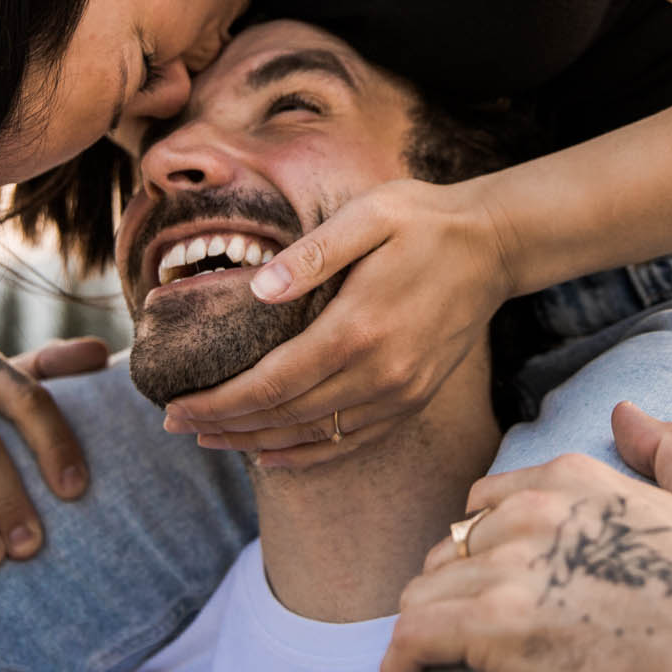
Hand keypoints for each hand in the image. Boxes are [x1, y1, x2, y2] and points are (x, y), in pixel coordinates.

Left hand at [161, 178, 514, 468]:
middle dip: (225, 425)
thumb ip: (314, 254)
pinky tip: (274, 455)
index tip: (177, 407)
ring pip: (316, 436)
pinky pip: (351, 440)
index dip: (220, 402)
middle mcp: (380, 372)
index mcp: (358, 327)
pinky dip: (307, 453)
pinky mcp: (413, 398)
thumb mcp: (369, 215)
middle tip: (177, 426)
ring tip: (211, 440)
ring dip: (258, 443)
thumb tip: (259, 290)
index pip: (272, 383)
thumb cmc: (424, 221)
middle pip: (286, 416)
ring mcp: (400, 392)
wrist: (495, 246)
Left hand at [381, 403, 671, 671]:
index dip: (484, 545)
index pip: (487, 500)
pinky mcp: (492, 629)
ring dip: (427, 630)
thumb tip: (626, 409)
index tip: (491, 586)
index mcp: (576, 477)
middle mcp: (534, 510)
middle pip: (451, 546)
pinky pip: (411, 640)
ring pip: (423, 591)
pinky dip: (400, 668)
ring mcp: (510, 568)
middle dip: (453, 588)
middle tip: (467, 636)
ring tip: (439, 667)